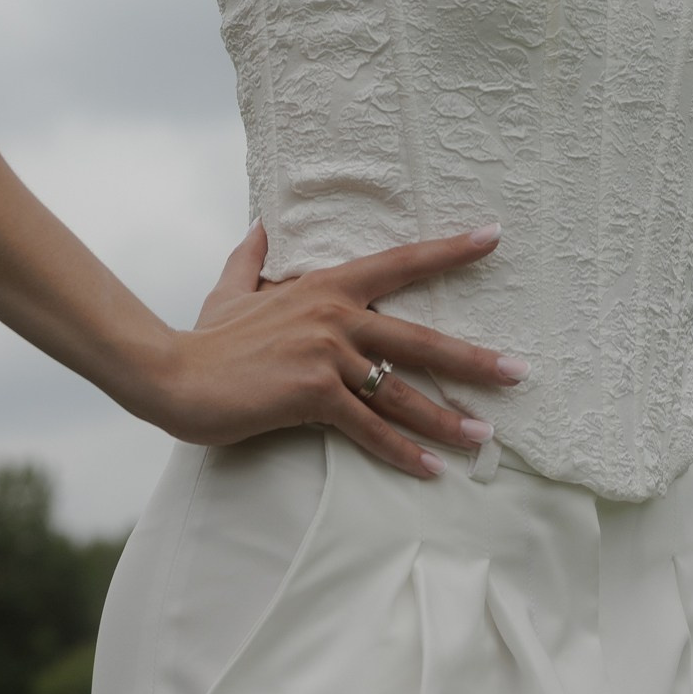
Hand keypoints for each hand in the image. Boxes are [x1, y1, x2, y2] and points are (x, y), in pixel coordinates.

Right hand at [137, 218, 526, 477]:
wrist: (173, 374)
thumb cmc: (207, 337)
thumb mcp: (231, 288)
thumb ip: (253, 257)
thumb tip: (261, 224)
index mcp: (327, 285)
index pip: (400, 262)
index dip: (449, 250)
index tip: (493, 238)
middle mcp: (335, 315)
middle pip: (420, 337)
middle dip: (474, 359)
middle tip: (520, 372)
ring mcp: (326, 355)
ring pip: (402, 390)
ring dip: (447, 418)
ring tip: (486, 436)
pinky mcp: (313, 395)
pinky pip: (369, 429)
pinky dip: (402, 452)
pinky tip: (431, 469)